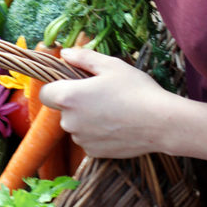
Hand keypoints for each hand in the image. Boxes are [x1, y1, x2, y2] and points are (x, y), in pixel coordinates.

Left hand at [39, 47, 171, 158]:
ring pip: (76, 125)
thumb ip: (83, 57)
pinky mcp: (94, 153)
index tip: (73, 82)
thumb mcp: (111, 65)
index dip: (56, 86)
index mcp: (69, 97)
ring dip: (87, 118)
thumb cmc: (136, 89)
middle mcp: (69, 122)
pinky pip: (88, 139)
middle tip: (102, 93)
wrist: (161, 122)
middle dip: (76, 101)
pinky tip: (118, 124)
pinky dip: (97, 133)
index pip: (45, 93)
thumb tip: (65, 53)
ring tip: (113, 109)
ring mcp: (81, 140)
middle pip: (63, 109)